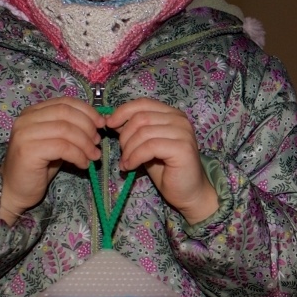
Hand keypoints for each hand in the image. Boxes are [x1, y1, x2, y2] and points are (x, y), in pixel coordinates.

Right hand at [0, 97, 103, 224]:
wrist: (15, 190)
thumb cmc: (38, 167)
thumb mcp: (56, 142)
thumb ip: (70, 129)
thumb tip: (98, 123)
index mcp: (33, 112)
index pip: (64, 102)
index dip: (87, 111)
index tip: (101, 124)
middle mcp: (26, 119)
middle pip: (65, 113)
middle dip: (87, 126)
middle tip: (97, 142)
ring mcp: (24, 134)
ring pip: (65, 130)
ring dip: (85, 143)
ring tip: (93, 156)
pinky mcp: (28, 150)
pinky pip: (62, 147)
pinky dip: (78, 155)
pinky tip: (83, 164)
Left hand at [110, 98, 219, 222]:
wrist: (188, 192)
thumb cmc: (166, 170)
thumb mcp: (145, 146)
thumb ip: (134, 131)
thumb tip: (111, 120)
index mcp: (172, 114)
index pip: (143, 103)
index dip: (123, 112)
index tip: (109, 125)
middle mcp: (180, 119)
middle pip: (141, 117)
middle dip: (125, 136)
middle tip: (122, 154)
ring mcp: (183, 132)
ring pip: (143, 132)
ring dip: (128, 150)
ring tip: (126, 163)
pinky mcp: (182, 148)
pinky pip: (150, 147)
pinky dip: (135, 157)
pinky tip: (131, 167)